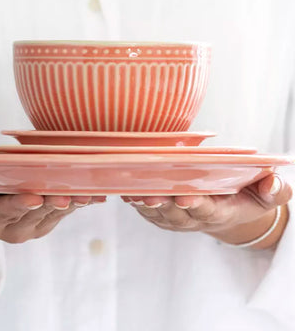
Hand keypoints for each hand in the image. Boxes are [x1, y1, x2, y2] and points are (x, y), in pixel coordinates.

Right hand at [0, 172, 105, 246]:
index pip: (2, 213)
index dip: (17, 206)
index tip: (32, 198)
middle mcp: (14, 228)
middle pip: (35, 214)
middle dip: (50, 204)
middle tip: (66, 194)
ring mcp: (35, 226)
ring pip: (55, 214)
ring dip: (71, 204)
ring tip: (87, 193)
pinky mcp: (49, 219)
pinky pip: (66, 210)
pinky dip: (81, 202)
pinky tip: (97, 194)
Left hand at [122, 174, 291, 248]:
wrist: (228, 210)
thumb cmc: (247, 197)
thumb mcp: (267, 194)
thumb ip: (274, 190)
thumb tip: (272, 183)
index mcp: (220, 212)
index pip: (207, 210)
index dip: (196, 205)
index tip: (185, 197)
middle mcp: (194, 218)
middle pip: (177, 214)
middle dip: (164, 205)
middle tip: (152, 195)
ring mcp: (176, 218)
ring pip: (158, 214)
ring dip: (145, 204)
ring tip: (134, 193)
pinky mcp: (163, 215)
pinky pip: (147, 212)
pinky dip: (136, 203)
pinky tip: (127, 192)